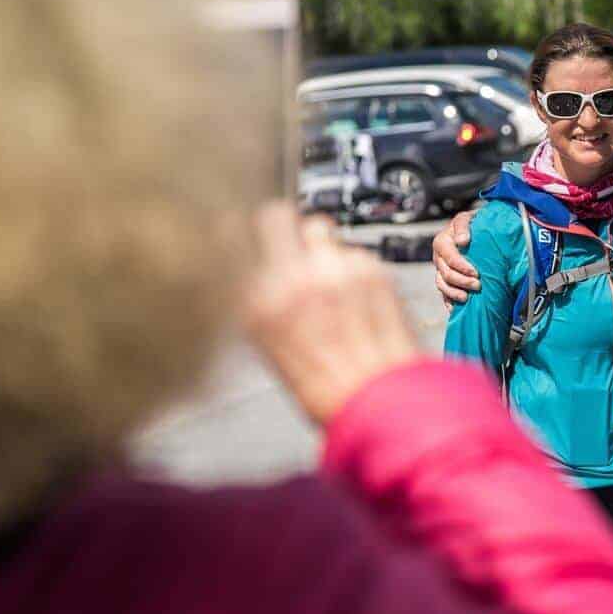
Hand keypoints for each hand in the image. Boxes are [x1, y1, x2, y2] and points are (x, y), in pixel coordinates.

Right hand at [244, 202, 417, 425]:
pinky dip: (354, 267)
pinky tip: (359, 298)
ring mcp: (333, 269)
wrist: (379, 399)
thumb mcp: (269, 344)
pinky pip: (354, 251)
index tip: (251, 237)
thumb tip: (256, 266)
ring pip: (320, 229)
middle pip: (276, 215)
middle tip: (293, 243)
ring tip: (332, 279)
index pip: (232, 236)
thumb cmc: (324, 385)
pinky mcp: (371, 268)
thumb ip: (261, 298)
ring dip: (322, 246)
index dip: (244, 235)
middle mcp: (292, 278)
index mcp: (258, 302)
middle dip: (283, 225)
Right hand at [432, 210, 479, 309]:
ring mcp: (440, 270)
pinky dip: (449, 302)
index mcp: (441, 242)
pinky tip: (456, 309)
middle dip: (462, 281)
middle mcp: (438, 258)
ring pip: (442, 286)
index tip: (476, 273)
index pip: (450, 258)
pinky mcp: (445, 280)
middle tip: (478, 285)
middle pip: (446, 274)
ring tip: (467, 298)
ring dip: (455, 293)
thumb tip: (463, 241)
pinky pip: (443, 294)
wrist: (474, 229)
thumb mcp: (466, 218)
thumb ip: (463, 227)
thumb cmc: (471, 223)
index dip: (462, 267)